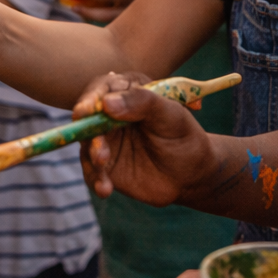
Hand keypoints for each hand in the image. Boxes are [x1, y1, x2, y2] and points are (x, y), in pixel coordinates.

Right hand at [75, 72, 218, 205]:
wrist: (191, 173)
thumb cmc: (183, 135)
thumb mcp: (171, 114)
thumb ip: (142, 102)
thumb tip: (107, 103)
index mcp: (127, 91)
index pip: (102, 88)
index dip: (90, 98)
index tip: (86, 111)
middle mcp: (110, 114)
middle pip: (87, 118)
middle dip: (87, 131)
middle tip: (97, 142)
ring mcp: (106, 141)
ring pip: (86, 145)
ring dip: (91, 155)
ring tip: (103, 164)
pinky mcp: (105, 166)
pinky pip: (92, 172)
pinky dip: (95, 179)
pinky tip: (105, 189)